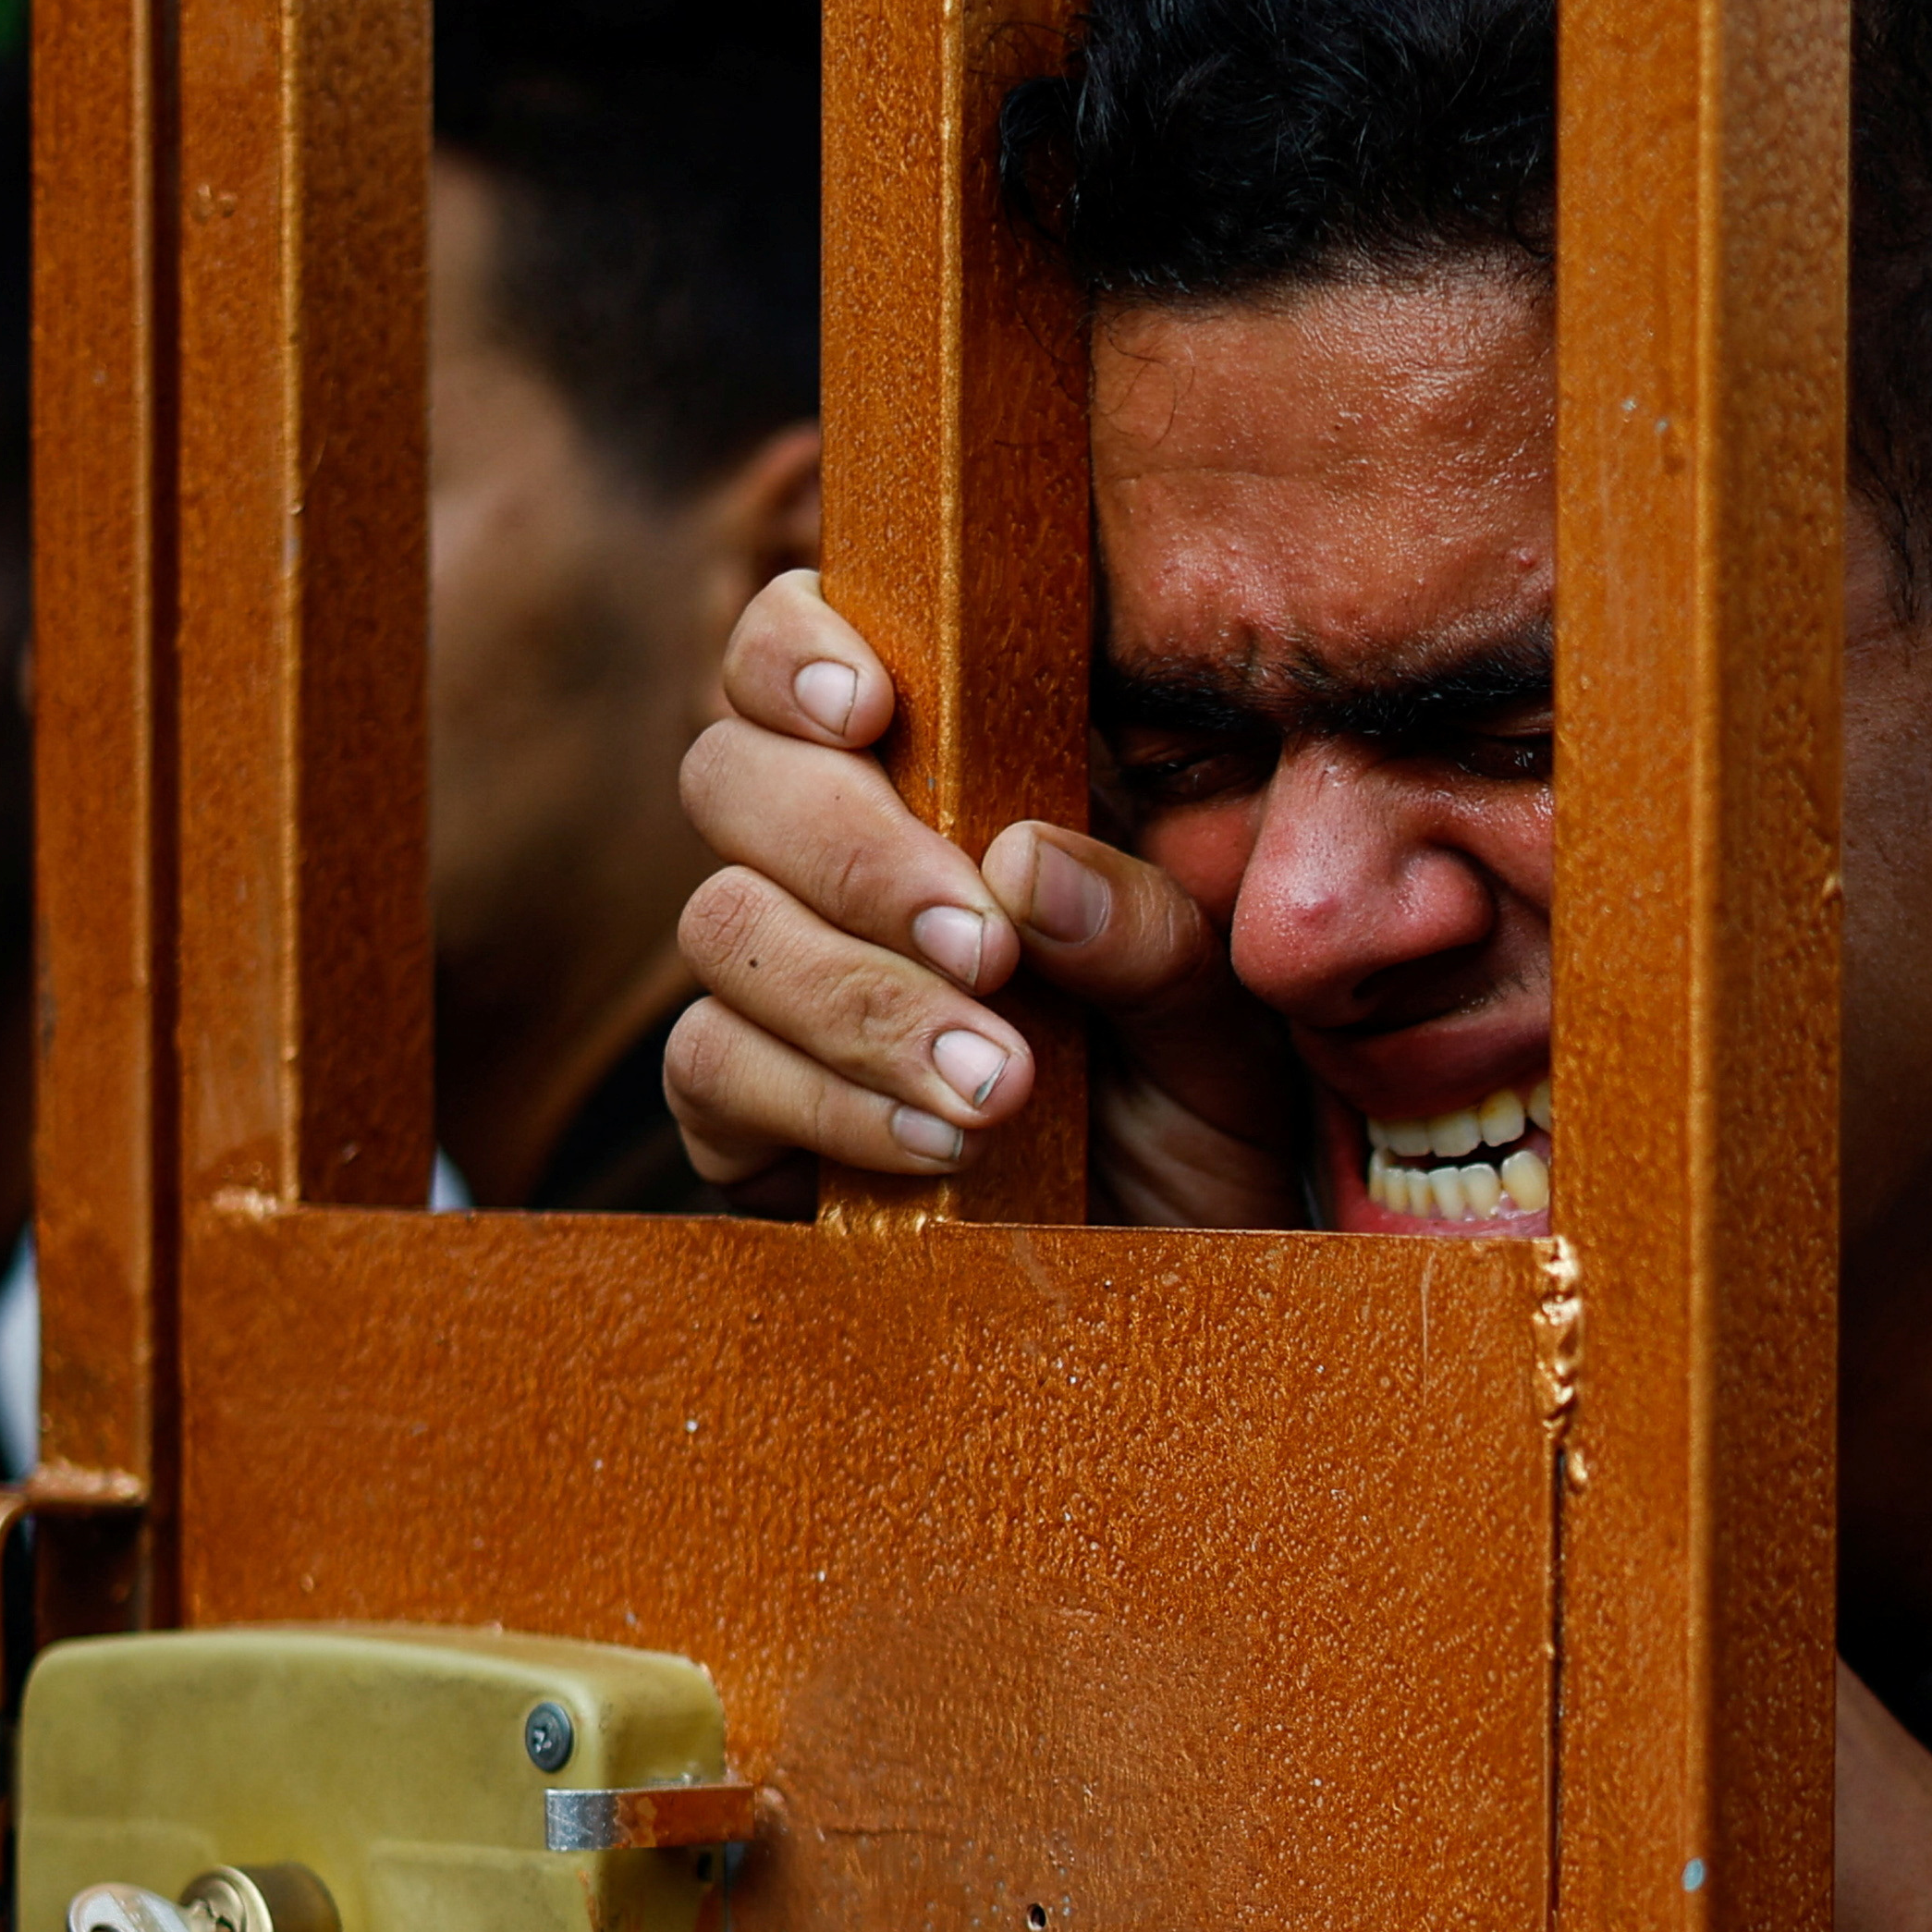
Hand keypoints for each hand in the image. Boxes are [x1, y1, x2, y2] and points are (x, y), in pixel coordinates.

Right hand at [667, 571, 1301, 1224]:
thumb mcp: (1221, 1017)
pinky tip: (938, 1145)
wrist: (1176, 1282)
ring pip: (721, 924)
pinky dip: (826, 1101)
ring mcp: (779, 987)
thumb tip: (1023, 863)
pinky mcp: (743, 1112)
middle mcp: (837, 867)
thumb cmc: (1201, 1119)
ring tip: (1000, 1086)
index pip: (801, 651)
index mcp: (948, 783)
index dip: (796, 649)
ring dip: (861, 999)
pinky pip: (710, 1067)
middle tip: (985, 949)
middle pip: (731, 773)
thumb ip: (1148, 929)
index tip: (870, 708)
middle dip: (853, 852)